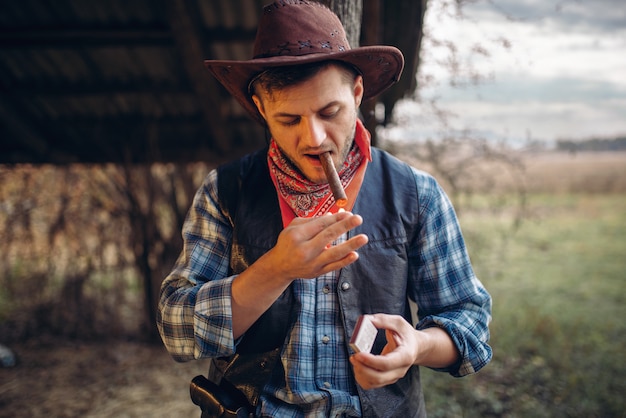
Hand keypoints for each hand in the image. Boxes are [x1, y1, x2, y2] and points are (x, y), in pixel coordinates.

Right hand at [231, 211, 367, 337]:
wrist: (280, 266)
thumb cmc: (288, 242)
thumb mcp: (293, 227)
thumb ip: (312, 220)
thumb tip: (332, 215)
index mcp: (297, 235)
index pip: (320, 224)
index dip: (336, 218)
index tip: (348, 213)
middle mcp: (304, 249)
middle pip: (328, 236)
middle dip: (344, 226)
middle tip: (358, 218)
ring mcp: (312, 262)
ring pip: (334, 253)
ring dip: (350, 245)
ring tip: (363, 237)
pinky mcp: (317, 272)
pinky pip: (333, 266)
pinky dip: (345, 261)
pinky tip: (355, 254)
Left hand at [349, 314, 459, 389]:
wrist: (415, 347)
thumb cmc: (405, 334)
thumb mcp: (398, 322)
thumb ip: (383, 320)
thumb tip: (367, 321)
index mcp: (405, 356)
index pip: (387, 364)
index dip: (371, 361)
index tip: (358, 353)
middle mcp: (400, 370)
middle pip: (379, 377)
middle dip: (362, 368)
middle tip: (353, 356)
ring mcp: (393, 376)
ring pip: (373, 383)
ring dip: (360, 373)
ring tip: (354, 359)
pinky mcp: (386, 379)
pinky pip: (371, 384)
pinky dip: (361, 377)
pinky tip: (358, 365)